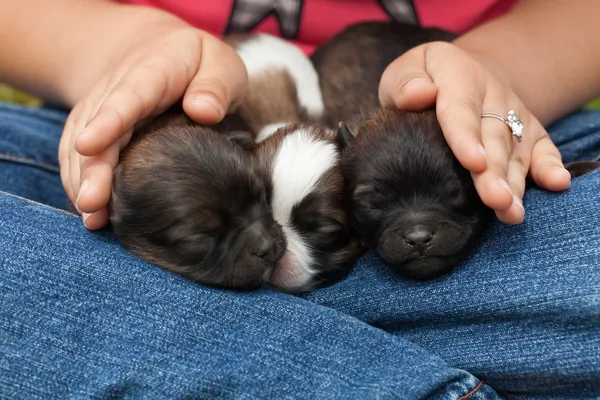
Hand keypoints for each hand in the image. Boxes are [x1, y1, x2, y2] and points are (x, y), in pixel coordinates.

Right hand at [58, 22, 246, 229]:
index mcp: (151, 71)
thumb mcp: (219, 62)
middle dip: (92, 168)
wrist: (154, 49)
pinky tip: (89, 212)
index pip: (127, 96)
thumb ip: (216, 84)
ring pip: (80, 145)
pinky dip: (78, 181)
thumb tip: (204, 111)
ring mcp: (100, 109)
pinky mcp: (93, 127)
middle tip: (92, 205)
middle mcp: (116, 89)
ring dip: (82, 181)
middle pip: (97, 128)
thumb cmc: (197, 63)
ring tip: (92, 219)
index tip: (89, 145)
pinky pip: (76, 154)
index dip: (107, 121)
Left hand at [378, 41, 570, 223]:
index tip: (474, 163)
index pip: (461, 108)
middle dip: (495, 171)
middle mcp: (492, 94)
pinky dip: (550, 166)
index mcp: (458, 75)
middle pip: (494, 136)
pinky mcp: (529, 129)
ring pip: (515, 149)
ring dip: (515, 182)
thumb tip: (418, 95)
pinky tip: (556, 184)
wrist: (459, 71)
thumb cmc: (421, 79)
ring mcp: (514, 112)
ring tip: (511, 211)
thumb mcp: (405, 69)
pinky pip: (543, 147)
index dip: (467, 137)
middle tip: (496, 200)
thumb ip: (406, 82)